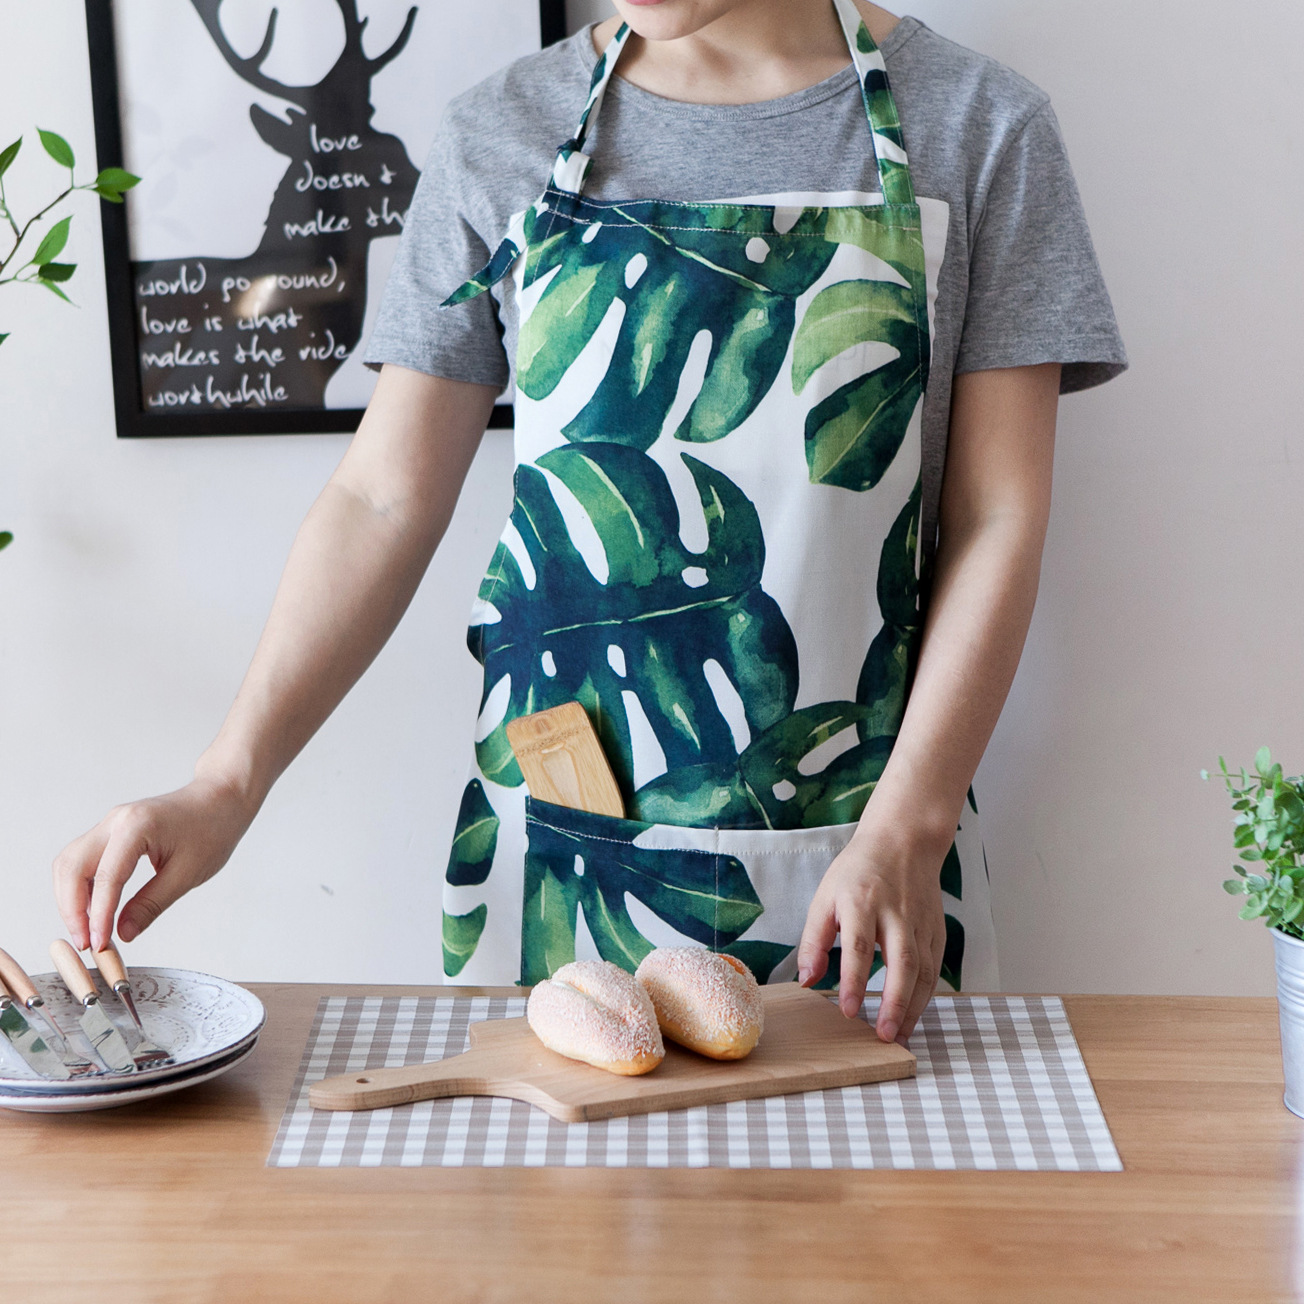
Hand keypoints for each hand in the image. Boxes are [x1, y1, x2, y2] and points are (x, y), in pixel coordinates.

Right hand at [52, 775, 257, 951]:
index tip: (98, 944)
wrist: (222, 799)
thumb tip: (122, 934)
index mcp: (136, 826)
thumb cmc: (212, 829)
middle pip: (71, 867)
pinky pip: (83, 859)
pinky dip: (82, 887)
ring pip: (70, 863)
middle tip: (86, 943)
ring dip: (72, 899)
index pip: (106, 877)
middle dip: (72, 909)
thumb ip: (151, 904)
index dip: (98, 916)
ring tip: (88, 931)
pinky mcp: (112, 830)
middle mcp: (115, 820)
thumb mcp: (187, 873)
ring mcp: (111, 823)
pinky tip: (94, 911)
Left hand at [796, 819, 947, 1043]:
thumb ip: (814, 940)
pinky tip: (913, 1014)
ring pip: (924, 970)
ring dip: (913, 1007)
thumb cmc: (858, 872)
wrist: (903, 842)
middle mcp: (896, 913)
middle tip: (884, 1036)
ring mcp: (921, 922)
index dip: (854, 981)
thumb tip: (806, 979)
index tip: (848, 1011)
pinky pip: (934, 967)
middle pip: (902, 962)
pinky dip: (926, 995)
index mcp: (862, 902)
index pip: (858, 947)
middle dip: (894, 1002)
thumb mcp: (825, 897)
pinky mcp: (937, 929)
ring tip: (899, 1035)